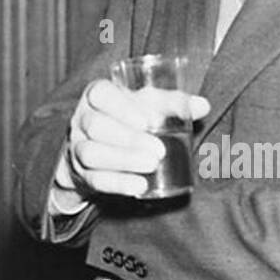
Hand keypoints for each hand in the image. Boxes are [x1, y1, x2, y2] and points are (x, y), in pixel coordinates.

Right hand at [61, 79, 209, 198]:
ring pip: (91, 153)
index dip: (122, 107)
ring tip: (151, 166)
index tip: (150, 122)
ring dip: (123, 161)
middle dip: (129, 139)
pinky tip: (140, 186)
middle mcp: (81, 118)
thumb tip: (202, 106)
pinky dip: (118, 183)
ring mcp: (77, 146)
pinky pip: (94, 179)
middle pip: (97, 126)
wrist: (100, 145)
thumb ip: (171, 103)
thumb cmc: (128, 116)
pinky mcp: (81, 173)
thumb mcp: (145, 104)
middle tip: (159, 150)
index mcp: (97, 94)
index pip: (101, 94)